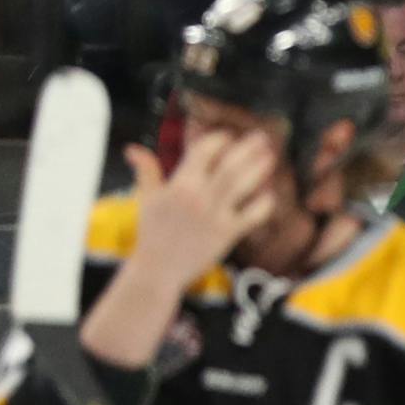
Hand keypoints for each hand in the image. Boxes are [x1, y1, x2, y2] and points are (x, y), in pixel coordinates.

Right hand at [123, 132, 278, 293]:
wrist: (159, 269)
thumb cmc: (152, 232)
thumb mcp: (146, 198)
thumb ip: (146, 170)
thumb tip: (133, 149)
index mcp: (180, 184)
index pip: (204, 152)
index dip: (218, 140)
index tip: (228, 136)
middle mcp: (200, 197)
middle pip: (229, 165)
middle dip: (247, 148)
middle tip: (262, 137)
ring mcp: (216, 215)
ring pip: (243, 185)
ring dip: (259, 169)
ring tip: (270, 157)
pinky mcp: (228, 234)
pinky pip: (252, 215)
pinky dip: (264, 204)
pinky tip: (270, 194)